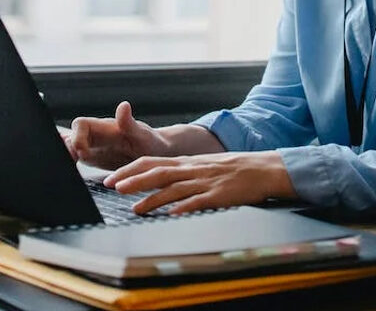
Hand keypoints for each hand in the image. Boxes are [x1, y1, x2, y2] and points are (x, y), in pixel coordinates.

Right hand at [64, 101, 170, 169]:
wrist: (157, 154)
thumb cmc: (151, 143)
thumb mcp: (143, 136)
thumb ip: (130, 123)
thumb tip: (123, 105)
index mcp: (105, 127)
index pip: (80, 124)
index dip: (76, 137)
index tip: (83, 152)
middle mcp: (96, 136)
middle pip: (71, 136)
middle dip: (67, 149)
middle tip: (73, 164)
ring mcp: (93, 147)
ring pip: (71, 147)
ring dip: (67, 157)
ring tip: (69, 170)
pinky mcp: (93, 159)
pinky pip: (76, 157)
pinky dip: (71, 163)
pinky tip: (71, 174)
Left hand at [103, 151, 296, 214]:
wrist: (264, 168)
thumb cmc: (234, 169)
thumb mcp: (204, 165)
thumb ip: (183, 172)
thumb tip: (160, 182)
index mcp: (187, 162)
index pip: (151, 162)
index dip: (129, 170)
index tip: (111, 178)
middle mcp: (192, 169)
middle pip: (157, 173)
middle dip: (133, 180)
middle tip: (112, 187)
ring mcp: (205, 182)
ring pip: (173, 188)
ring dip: (152, 198)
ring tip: (135, 208)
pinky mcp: (219, 195)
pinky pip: (198, 201)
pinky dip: (184, 207)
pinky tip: (172, 214)